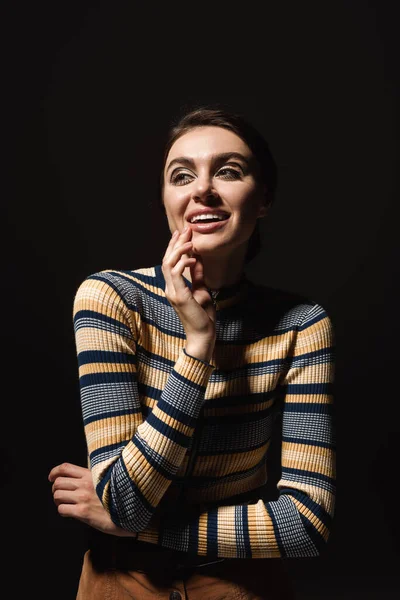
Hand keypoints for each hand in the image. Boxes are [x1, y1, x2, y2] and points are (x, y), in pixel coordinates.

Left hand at [48, 463, 134, 536]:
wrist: (129, 512)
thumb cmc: (118, 497)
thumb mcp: (107, 480)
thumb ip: (93, 478)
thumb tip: (79, 480)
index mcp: (91, 474)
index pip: (65, 467)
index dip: (54, 472)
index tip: (51, 477)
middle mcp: (85, 484)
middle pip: (58, 482)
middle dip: (55, 489)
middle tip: (60, 495)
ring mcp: (83, 497)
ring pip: (57, 495)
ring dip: (58, 500)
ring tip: (64, 504)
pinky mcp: (82, 512)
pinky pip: (62, 509)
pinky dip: (62, 510)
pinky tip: (70, 512)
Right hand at [162, 226, 215, 345]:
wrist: (203, 334)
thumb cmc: (203, 316)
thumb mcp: (202, 290)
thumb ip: (198, 275)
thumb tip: (198, 259)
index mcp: (174, 286)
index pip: (170, 262)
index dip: (175, 246)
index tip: (182, 233)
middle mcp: (170, 288)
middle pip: (167, 259)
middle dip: (176, 243)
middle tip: (185, 229)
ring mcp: (172, 292)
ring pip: (168, 264)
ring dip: (178, 250)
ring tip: (190, 241)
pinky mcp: (179, 296)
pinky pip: (177, 274)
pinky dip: (184, 263)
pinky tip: (194, 258)